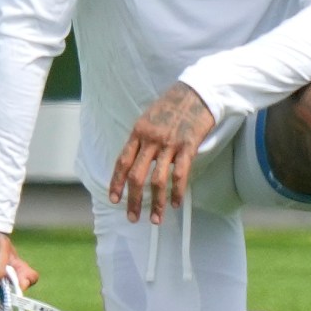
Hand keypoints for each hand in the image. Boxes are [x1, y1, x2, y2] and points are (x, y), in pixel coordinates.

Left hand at [108, 83, 218, 223]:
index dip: (116, 182)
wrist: (197, 91)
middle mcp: (150, 139)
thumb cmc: (172, 104)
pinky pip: (180, 174)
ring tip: (156, 219)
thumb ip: (142, 138)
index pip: (122, 162)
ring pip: (157, 180)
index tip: (114, 199)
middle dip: (133, 200)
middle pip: (137, 176)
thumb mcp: (149, 117)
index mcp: (138, 131)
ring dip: (156, 203)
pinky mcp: (188, 146)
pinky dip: (176, 192)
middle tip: (132, 217)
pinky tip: (175, 204)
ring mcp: (169, 143)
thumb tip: (136, 160)